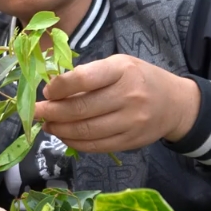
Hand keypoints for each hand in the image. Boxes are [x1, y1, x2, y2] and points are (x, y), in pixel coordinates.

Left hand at [33, 54, 199, 152]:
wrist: (175, 104)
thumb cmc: (139, 78)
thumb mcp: (118, 65)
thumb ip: (89, 75)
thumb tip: (52, 90)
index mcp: (122, 70)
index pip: (84, 78)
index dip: (59, 87)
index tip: (47, 91)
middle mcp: (128, 96)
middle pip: (80, 109)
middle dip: (51, 112)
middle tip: (35, 112)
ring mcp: (131, 122)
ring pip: (85, 131)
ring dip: (59, 129)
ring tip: (47, 124)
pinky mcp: (130, 142)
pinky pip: (95, 146)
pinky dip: (74, 142)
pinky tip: (63, 135)